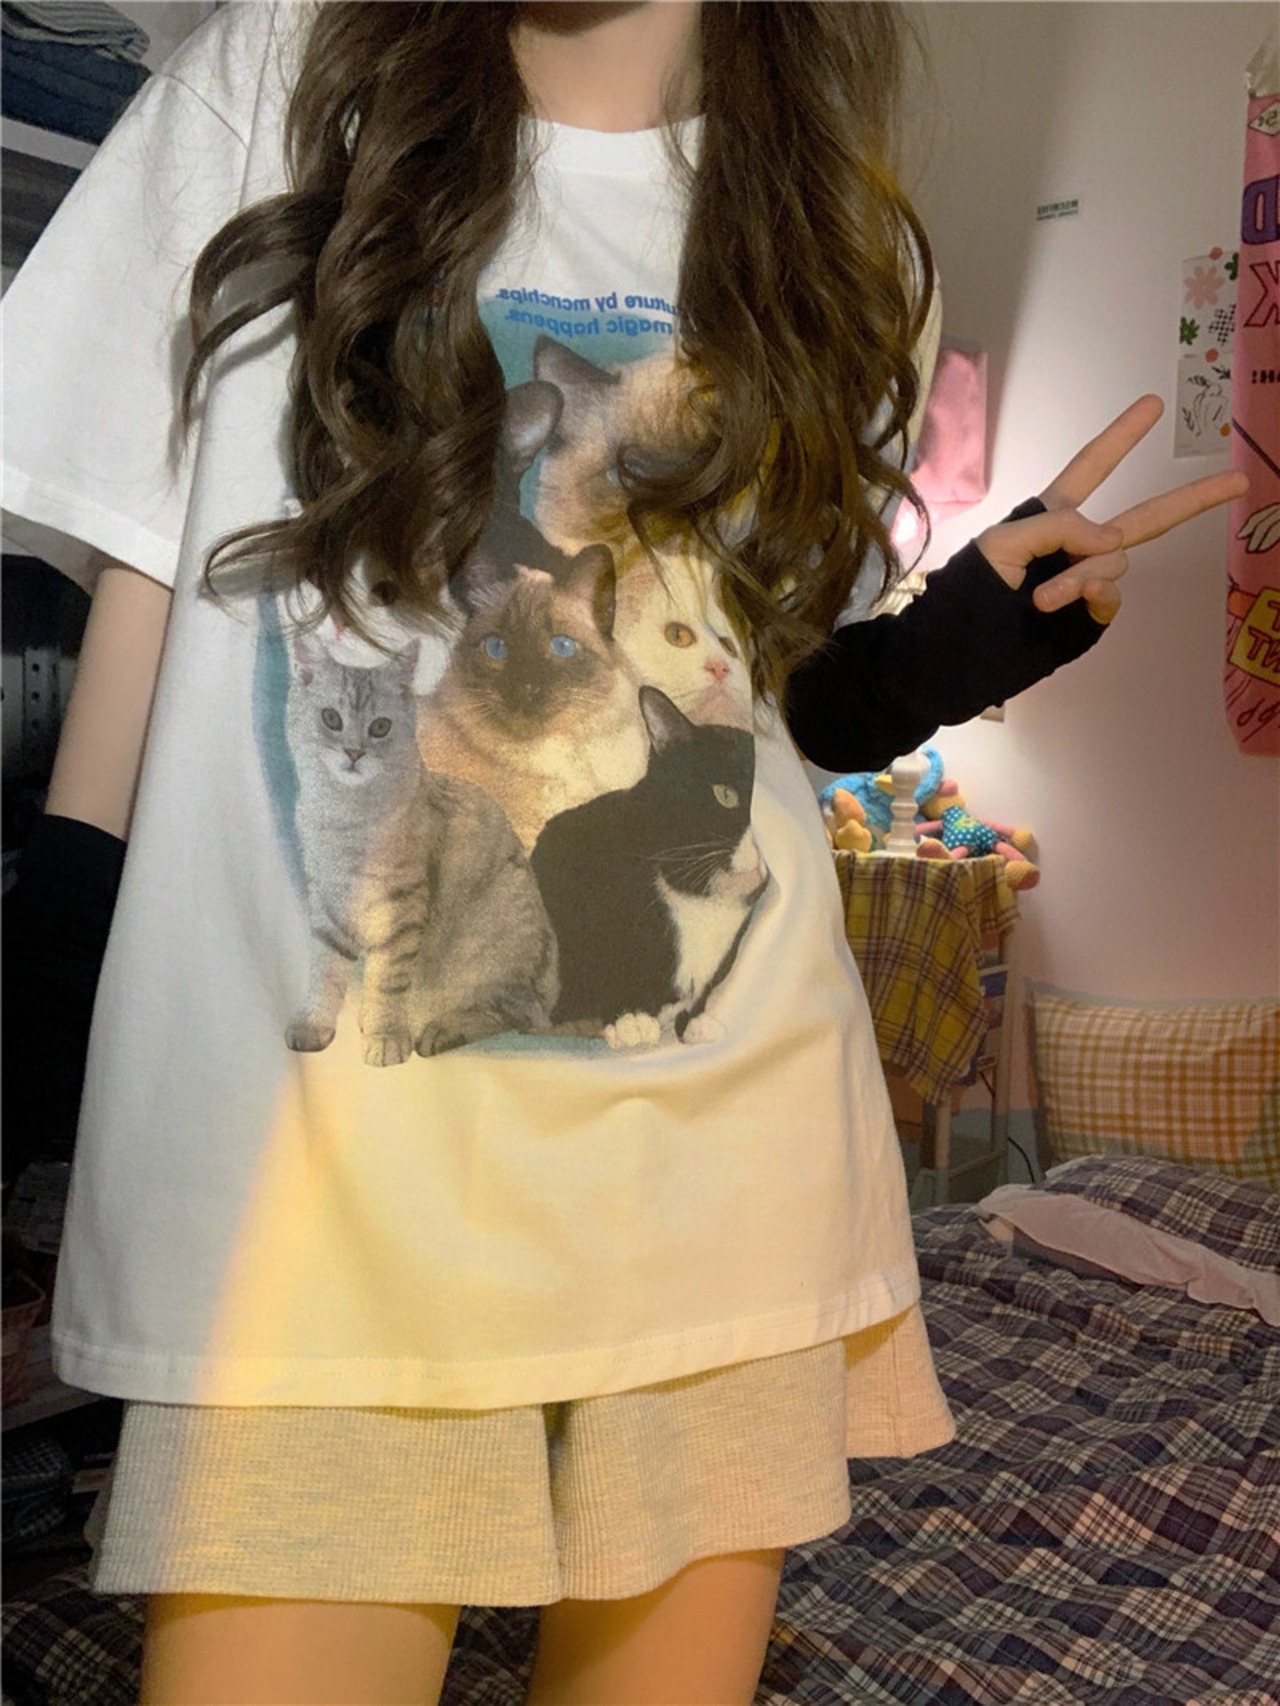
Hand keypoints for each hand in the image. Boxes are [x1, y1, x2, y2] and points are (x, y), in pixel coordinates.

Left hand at [975, 395, 1250, 623]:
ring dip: (1079, 575)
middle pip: (1143, 517)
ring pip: (1117, 562)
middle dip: (1190, 499)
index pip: (1091, 468)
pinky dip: (1092, 596)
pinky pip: (1112, 598)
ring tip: (1038, 597)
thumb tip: (1112, 541)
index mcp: (1049, 516)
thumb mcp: (1002, 543)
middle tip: (1238, 480)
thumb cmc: (965, 592)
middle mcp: (1076, 546)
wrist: (952, 653)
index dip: (1120, 438)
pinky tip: (1058, 603)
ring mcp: (1087, 583)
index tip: (1153, 405)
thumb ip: (1059, 526)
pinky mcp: (1088, 619)